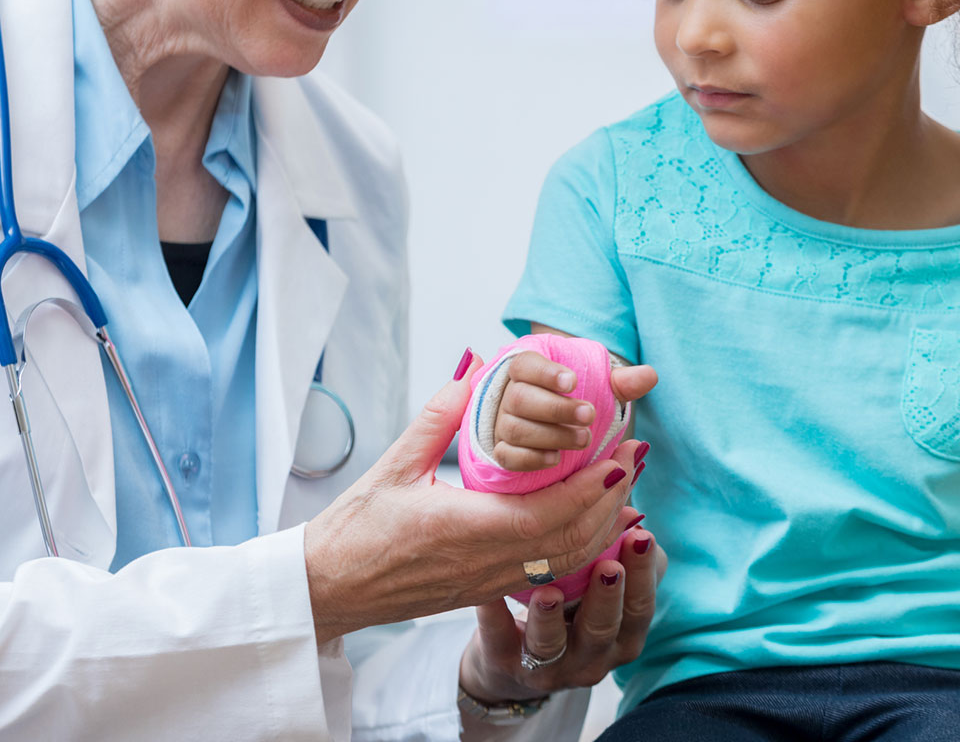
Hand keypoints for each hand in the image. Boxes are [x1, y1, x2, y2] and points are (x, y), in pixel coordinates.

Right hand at [303, 355, 642, 642]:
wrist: (326, 590)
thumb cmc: (354, 529)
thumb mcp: (394, 464)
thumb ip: (438, 417)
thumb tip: (473, 370)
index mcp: (464, 529)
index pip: (547, 515)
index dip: (591, 488)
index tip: (618, 455)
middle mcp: (484, 563)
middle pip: (569, 541)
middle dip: (610, 501)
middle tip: (632, 457)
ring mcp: (486, 582)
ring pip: (563, 560)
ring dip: (600, 525)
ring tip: (621, 484)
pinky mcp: (483, 590)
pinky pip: (545, 570)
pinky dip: (577, 545)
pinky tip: (589, 520)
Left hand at [458, 522, 665, 712]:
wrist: (514, 660)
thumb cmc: (571, 607)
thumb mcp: (599, 585)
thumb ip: (618, 553)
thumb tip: (631, 512)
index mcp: (620, 634)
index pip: (640, 606)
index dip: (644, 574)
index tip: (641, 536)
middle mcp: (591, 656)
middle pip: (604, 629)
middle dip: (607, 598)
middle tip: (608, 566)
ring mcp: (548, 666)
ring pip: (552, 645)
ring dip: (551, 618)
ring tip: (548, 592)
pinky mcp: (505, 663)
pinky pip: (499, 640)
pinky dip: (494, 616)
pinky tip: (488, 594)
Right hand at [493, 349, 657, 471]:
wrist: (550, 428)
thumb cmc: (575, 402)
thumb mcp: (599, 389)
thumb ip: (620, 383)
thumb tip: (650, 375)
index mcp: (528, 372)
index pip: (525, 364)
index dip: (545, 372)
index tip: (572, 381)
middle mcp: (509, 397)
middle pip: (519, 397)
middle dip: (556, 407)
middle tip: (590, 415)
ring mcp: (503, 425)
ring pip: (515, 428)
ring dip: (551, 434)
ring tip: (585, 439)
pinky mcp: (503, 452)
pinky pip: (507, 456)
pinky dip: (531, 458)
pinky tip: (557, 460)